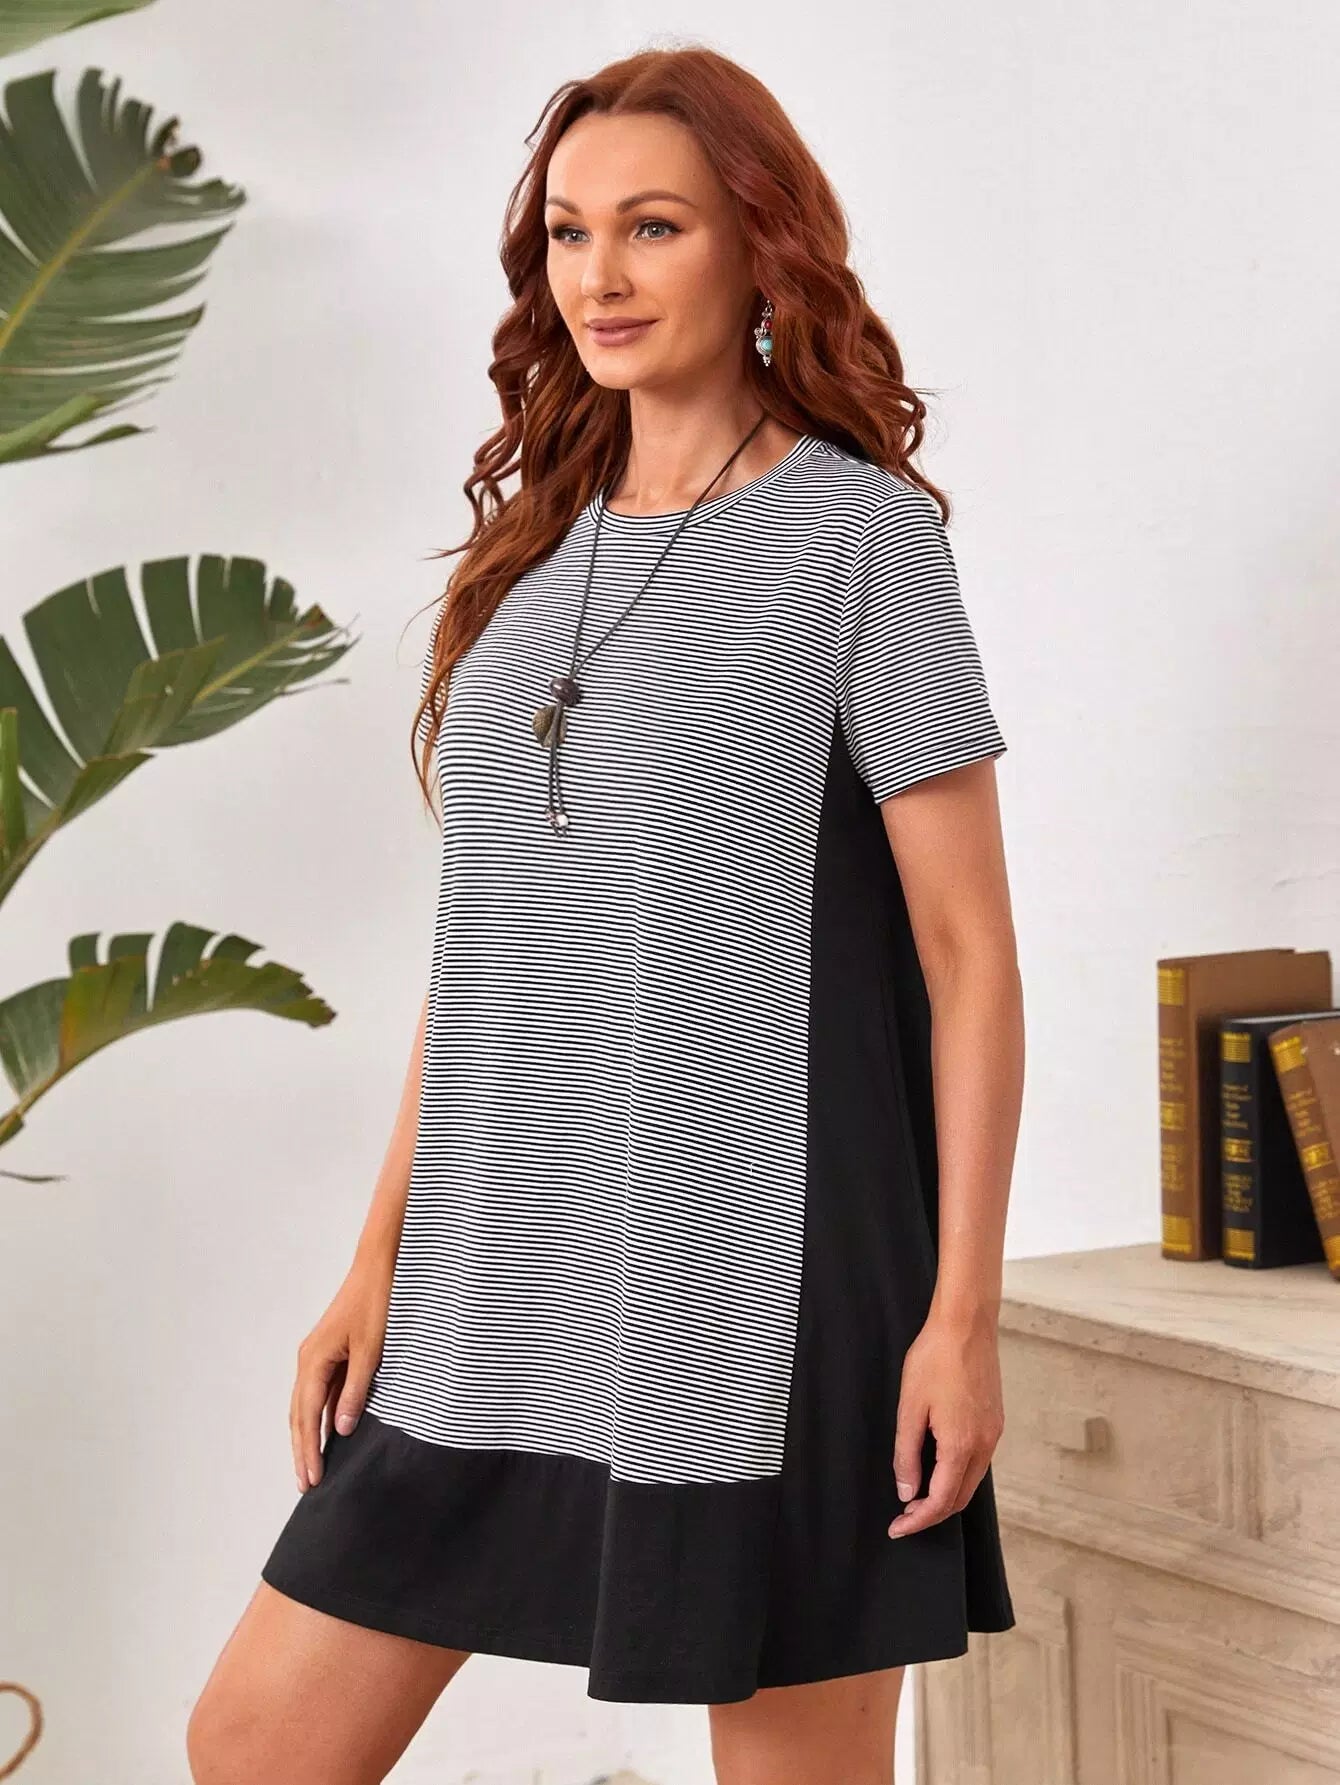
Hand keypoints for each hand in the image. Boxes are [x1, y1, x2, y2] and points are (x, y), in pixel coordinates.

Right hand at [289, 1256, 392, 1493]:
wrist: (380, 1266)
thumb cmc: (377, 1301)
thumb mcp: (372, 1349)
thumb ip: (357, 1390)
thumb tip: (342, 1429)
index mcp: (314, 1360)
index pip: (307, 1416)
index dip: (308, 1450)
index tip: (312, 1479)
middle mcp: (309, 1360)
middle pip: (299, 1415)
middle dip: (302, 1450)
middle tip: (306, 1485)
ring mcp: (318, 1357)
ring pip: (308, 1406)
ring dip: (309, 1436)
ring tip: (312, 1468)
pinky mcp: (331, 1354)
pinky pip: (322, 1393)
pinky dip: (323, 1416)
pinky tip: (331, 1434)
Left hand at [887, 1307, 1004, 1538]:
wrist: (966, 1325)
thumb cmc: (935, 1359)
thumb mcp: (910, 1408)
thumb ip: (907, 1454)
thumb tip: (907, 1491)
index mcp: (961, 1446)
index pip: (940, 1501)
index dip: (918, 1520)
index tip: (898, 1528)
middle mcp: (984, 1445)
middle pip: (960, 1498)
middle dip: (932, 1513)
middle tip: (905, 1514)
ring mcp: (994, 1433)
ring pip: (972, 1480)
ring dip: (946, 1493)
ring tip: (917, 1493)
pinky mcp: (995, 1420)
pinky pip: (979, 1460)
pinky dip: (959, 1473)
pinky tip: (939, 1465)